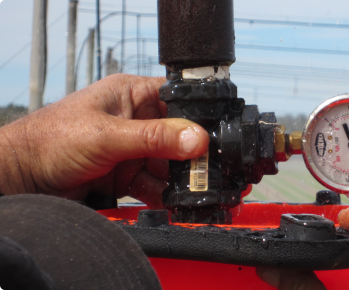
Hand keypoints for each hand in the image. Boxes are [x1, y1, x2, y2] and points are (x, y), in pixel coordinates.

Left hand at [0, 74, 208, 206]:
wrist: (20, 179)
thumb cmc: (49, 140)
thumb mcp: (107, 135)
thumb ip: (154, 138)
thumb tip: (195, 138)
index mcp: (132, 95)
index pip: (178, 99)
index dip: (198, 115)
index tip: (214, 136)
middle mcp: (137, 121)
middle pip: (180, 137)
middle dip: (191, 156)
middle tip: (205, 171)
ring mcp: (133, 150)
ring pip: (170, 165)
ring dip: (180, 179)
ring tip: (192, 190)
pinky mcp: (127, 175)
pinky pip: (156, 185)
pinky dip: (166, 195)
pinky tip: (174, 201)